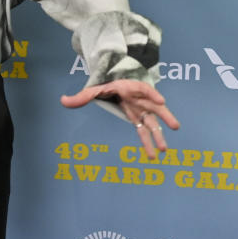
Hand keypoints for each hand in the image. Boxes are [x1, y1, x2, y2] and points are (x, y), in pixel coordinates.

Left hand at [60, 79, 179, 158]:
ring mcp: (142, 110)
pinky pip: (146, 130)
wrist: (114, 85)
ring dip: (160, 134)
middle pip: (155, 107)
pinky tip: (154, 153)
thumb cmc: (107, 86)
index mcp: (130, 88)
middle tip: (175, 126)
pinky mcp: (140, 118)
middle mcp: (140, 100)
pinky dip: (150, 140)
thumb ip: (81, 97)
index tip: (161, 100)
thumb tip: (62, 101)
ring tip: (165, 149)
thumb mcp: (95, 89)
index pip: (144, 89)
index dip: (153, 93)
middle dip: (164, 116)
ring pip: (154, 121)